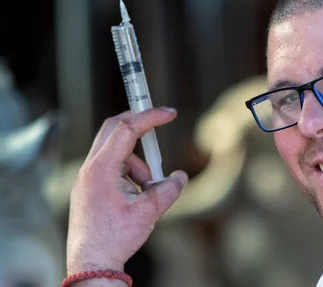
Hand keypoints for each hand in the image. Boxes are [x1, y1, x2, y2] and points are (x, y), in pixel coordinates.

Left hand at [66, 107, 187, 275]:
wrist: (91, 264)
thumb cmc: (114, 239)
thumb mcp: (148, 212)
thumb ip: (167, 189)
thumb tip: (179, 177)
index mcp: (101, 169)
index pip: (126, 129)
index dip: (150, 117)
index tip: (169, 113)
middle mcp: (90, 169)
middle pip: (113, 129)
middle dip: (139, 125)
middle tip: (158, 123)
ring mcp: (87, 178)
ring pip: (116, 152)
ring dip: (138, 162)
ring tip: (148, 189)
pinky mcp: (89, 188)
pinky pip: (112, 168)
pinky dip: (129, 174)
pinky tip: (136, 197)